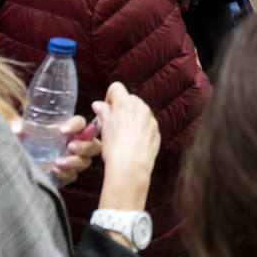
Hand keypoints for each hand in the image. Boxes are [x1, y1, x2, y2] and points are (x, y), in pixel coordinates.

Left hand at [9, 114, 100, 186]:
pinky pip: (73, 176)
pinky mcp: (68, 174)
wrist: (24, 160)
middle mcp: (76, 144)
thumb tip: (15, 130)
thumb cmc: (28, 139)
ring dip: (73, 162)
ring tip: (57, 163)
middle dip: (84, 146)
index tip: (62, 130)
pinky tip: (55, 172)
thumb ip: (19, 126)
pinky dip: (66, 174)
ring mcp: (74, 160)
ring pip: (85, 162)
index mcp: (69, 129)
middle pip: (93, 145)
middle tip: (69, 147)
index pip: (80, 123)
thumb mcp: (24, 130)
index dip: (75, 125)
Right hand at [95, 83, 159, 211]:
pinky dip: (141, 128)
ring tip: (124, 135)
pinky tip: (134, 141)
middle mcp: (140, 107)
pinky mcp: (156, 130)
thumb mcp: (104, 128)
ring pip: (140, 110)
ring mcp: (150, 118)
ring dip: (132, 117)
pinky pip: (147, 123)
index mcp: (125, 103)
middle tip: (114, 124)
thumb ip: (103, 112)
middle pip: (129, 98)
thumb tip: (100, 105)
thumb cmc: (115, 149)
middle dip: (122, 108)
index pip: (116, 88)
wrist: (131, 167)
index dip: (109, 98)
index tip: (107, 110)